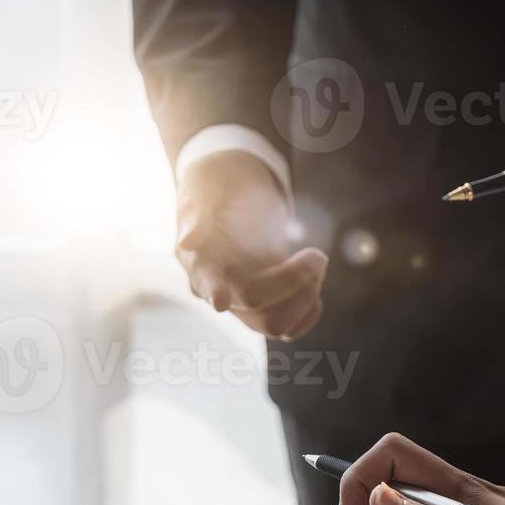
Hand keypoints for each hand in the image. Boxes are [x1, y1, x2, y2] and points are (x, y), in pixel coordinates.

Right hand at [175, 151, 326, 339]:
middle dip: (292, 282)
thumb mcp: (206, 185)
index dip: (214, 290)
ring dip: (304, 298)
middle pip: (254, 305)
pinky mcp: (268, 297)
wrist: (234, 182)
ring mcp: (244, 293)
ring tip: (316, 260)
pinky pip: (288, 325)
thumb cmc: (216, 180)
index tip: (219, 301)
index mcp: (199, 258)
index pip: (205, 280)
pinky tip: (316, 288)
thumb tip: (187, 241)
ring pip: (273, 323)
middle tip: (317, 254)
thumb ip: (196, 213)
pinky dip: (307, 313)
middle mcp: (219, 283)